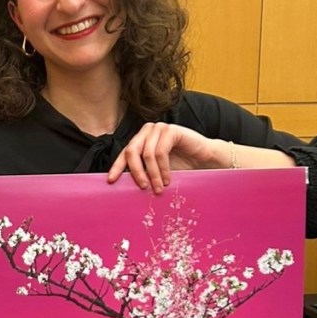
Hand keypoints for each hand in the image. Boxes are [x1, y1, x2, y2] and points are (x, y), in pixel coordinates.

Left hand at [107, 122, 223, 192]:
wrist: (205, 160)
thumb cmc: (181, 167)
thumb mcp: (157, 172)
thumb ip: (144, 173)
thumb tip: (124, 188)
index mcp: (141, 140)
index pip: (124, 153)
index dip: (117, 167)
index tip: (111, 181)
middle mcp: (147, 132)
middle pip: (132, 152)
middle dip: (136, 172)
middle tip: (143, 188)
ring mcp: (158, 129)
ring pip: (147, 154)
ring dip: (153, 174)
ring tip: (159, 188)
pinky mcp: (171, 130)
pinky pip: (160, 152)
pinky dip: (163, 169)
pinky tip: (167, 179)